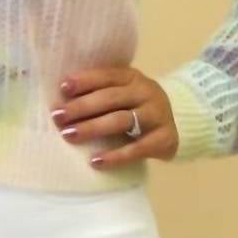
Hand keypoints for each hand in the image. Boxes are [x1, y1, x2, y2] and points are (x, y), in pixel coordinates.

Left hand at [49, 64, 178, 164]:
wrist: (179, 123)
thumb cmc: (136, 107)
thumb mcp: (123, 93)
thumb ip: (100, 93)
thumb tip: (61, 100)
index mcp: (132, 77)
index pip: (107, 76)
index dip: (85, 80)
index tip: (63, 88)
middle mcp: (146, 92)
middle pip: (111, 98)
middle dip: (82, 107)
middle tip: (58, 117)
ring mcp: (157, 115)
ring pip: (121, 120)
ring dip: (93, 127)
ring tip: (69, 135)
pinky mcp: (163, 138)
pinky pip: (137, 149)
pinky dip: (115, 156)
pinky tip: (95, 161)